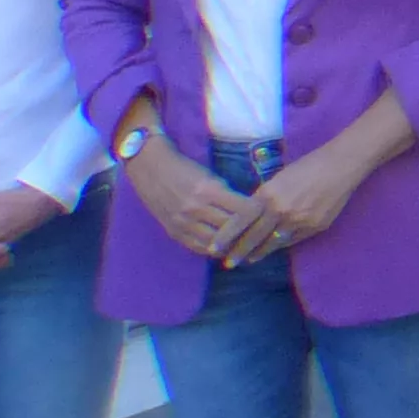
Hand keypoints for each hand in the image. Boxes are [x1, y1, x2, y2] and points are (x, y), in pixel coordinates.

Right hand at [124, 135, 252, 259]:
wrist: (150, 169)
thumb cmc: (185, 168)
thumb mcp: (210, 175)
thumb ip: (227, 193)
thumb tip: (251, 210)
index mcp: (209, 190)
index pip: (243, 210)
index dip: (258, 215)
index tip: (268, 217)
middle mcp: (196, 208)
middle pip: (231, 228)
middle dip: (248, 233)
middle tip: (262, 236)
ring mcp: (183, 222)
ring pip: (216, 242)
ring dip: (232, 245)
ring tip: (246, 246)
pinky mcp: (173, 231)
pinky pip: (198, 247)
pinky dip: (214, 249)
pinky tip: (225, 249)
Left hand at [212, 143, 371, 267]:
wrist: (341, 166)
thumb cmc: (307, 166)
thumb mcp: (278, 178)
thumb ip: (264, 198)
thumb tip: (252, 216)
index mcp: (268, 195)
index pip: (240, 221)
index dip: (225, 237)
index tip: (213, 249)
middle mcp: (280, 211)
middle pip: (254, 237)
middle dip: (240, 252)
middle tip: (229, 263)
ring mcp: (299, 221)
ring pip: (273, 243)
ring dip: (260, 253)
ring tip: (250, 260)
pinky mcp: (315, 227)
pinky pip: (293, 240)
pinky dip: (282, 244)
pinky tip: (275, 247)